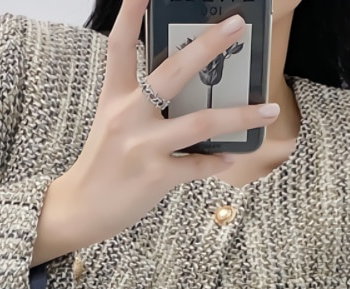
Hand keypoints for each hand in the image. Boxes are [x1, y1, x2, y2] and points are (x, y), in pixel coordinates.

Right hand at [47, 0, 279, 250]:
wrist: (80, 208)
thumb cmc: (101, 166)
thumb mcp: (112, 126)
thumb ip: (141, 107)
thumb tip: (186, 96)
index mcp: (114, 98)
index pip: (121, 45)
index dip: (131, 12)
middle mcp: (128, 116)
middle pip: (174, 71)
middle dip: (209, 45)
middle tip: (238, 25)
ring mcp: (143, 147)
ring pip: (201, 123)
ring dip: (240, 116)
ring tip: (268, 110)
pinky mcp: (156, 176)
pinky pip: (198, 165)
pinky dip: (217, 161)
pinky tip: (230, 157)